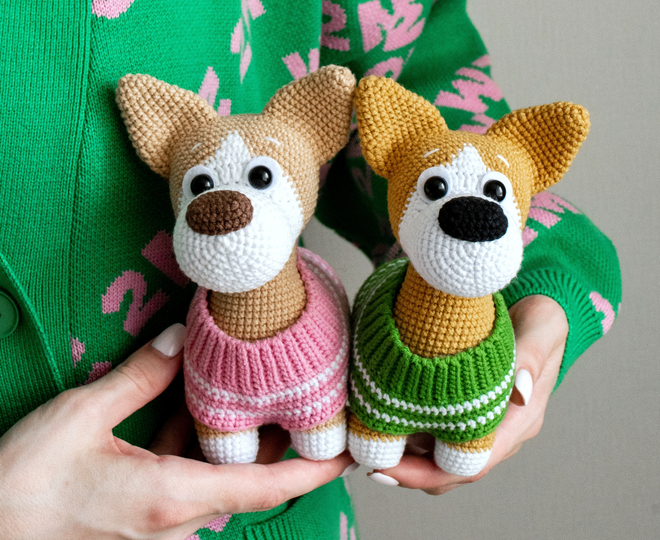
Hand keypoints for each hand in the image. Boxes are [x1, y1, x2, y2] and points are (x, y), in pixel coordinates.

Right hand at [0, 324, 353, 539]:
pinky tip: (190, 413)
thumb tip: (178, 340)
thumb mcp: (81, 418)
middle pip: (250, 480)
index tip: (351, 456)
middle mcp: (177, 520)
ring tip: (259, 397)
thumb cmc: (23, 485)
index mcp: (174, 497)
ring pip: (220, 480)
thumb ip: (139, 377)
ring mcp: (160, 526)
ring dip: (238, 442)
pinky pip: (188, 484)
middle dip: (281, 444)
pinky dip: (199, 450)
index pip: (266, 485)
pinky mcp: (142, 520)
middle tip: (308, 402)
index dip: (314, 470)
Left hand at [367, 295, 567, 493]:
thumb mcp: (541, 327)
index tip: (387, 468)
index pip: (470, 465)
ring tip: (362, 440)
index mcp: (516, 422)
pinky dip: (405, 431)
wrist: (539, 310)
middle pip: (447, 470)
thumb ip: (530, 356)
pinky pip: (432, 431)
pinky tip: (378, 417)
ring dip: (402, 454)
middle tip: (364, 458)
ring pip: (436, 455)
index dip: (427, 474)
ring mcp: (478, 421)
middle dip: (405, 472)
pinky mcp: (462, 407)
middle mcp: (497, 431)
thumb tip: (519, 389)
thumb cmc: (541, 318)